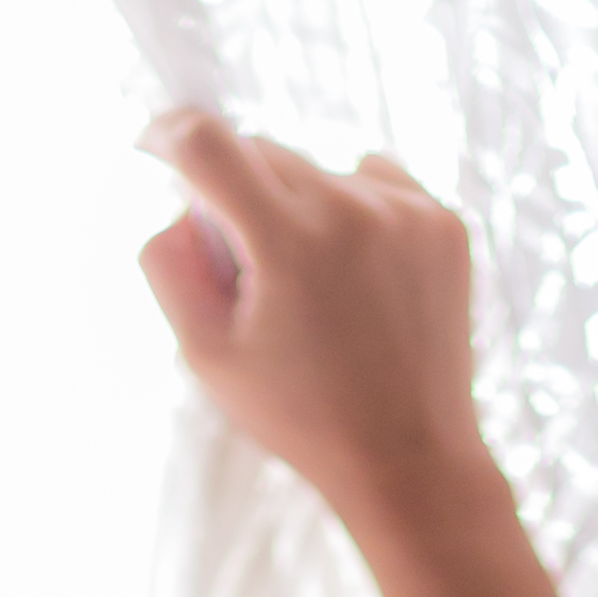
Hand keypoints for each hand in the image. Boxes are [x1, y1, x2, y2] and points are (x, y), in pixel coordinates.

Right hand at [135, 115, 597, 596]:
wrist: (412, 462)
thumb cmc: (301, 418)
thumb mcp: (207, 358)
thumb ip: (169, 268)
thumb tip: (175, 205)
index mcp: (287, 242)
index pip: (207, 142)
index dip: (168, 134)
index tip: (154, 144)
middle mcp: (350, 209)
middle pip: (263, 153)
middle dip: (241, 201)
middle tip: (253, 279)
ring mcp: (405, 211)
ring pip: (319, 171)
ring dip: (300, 212)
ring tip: (319, 295)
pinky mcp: (443, 222)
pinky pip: (376, 184)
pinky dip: (356, 216)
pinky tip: (362, 281)